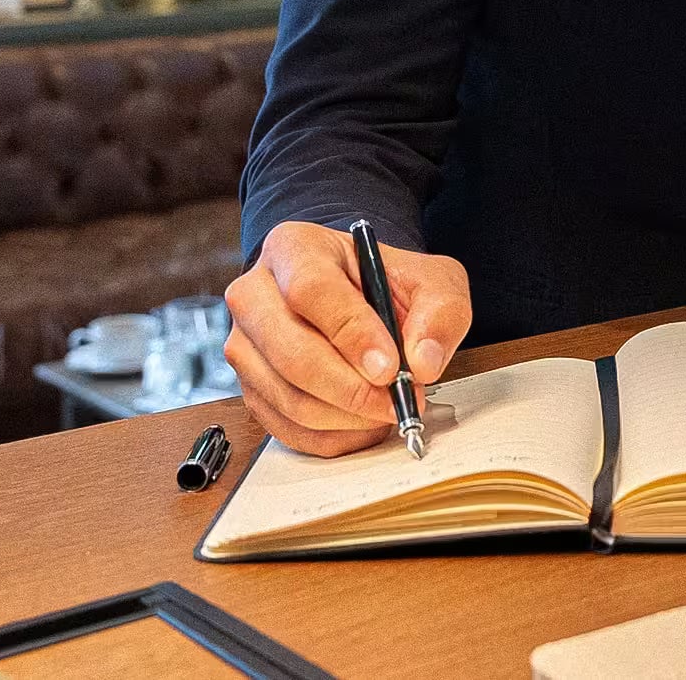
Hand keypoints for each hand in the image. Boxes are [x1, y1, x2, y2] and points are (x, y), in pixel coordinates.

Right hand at [224, 220, 472, 455]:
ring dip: (347, 416)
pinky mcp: (251, 388)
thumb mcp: (432, 281)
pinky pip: (287, 427)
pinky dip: (333, 436)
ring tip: (387, 409)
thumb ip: (441, 313)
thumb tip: (422, 362)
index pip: (310, 290)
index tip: (389, 367)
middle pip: (292, 353)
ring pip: (289, 397)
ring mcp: (245, 345)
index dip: (352, 334)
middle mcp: (254, 294)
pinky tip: (364, 423)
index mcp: (294, 249)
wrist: (355, 298)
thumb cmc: (387, 284)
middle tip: (396, 401)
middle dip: (352, 389)